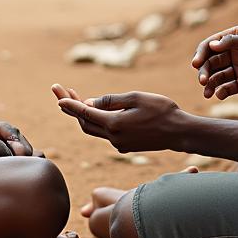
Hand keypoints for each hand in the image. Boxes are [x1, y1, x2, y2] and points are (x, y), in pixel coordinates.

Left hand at [51, 84, 183, 152]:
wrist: (179, 132)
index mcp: (114, 124)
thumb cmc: (161, 110)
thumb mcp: (136, 98)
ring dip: (83, 114)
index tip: (57, 95)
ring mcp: (119, 144)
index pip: (85, 113)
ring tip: (75, 98)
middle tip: (62, 91)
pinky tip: (97, 109)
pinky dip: (97, 121)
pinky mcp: (125, 146)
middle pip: (85, 123)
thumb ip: (111, 101)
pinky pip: (105, 133)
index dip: (69, 104)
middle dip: (72, 107)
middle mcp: (113, 137)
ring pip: (94, 129)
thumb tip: (89, 103)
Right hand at [191, 26, 237, 98]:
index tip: (196, 63)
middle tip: (202, 80)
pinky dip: (221, 92)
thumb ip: (233, 41)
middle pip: (210, 63)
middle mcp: (229, 55)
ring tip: (206, 92)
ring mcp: (234, 70)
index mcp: (230, 40)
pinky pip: (227, 89)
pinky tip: (219, 95)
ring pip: (216, 77)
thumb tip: (212, 45)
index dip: (201, 54)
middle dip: (204, 71)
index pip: (209, 46)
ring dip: (209, 84)